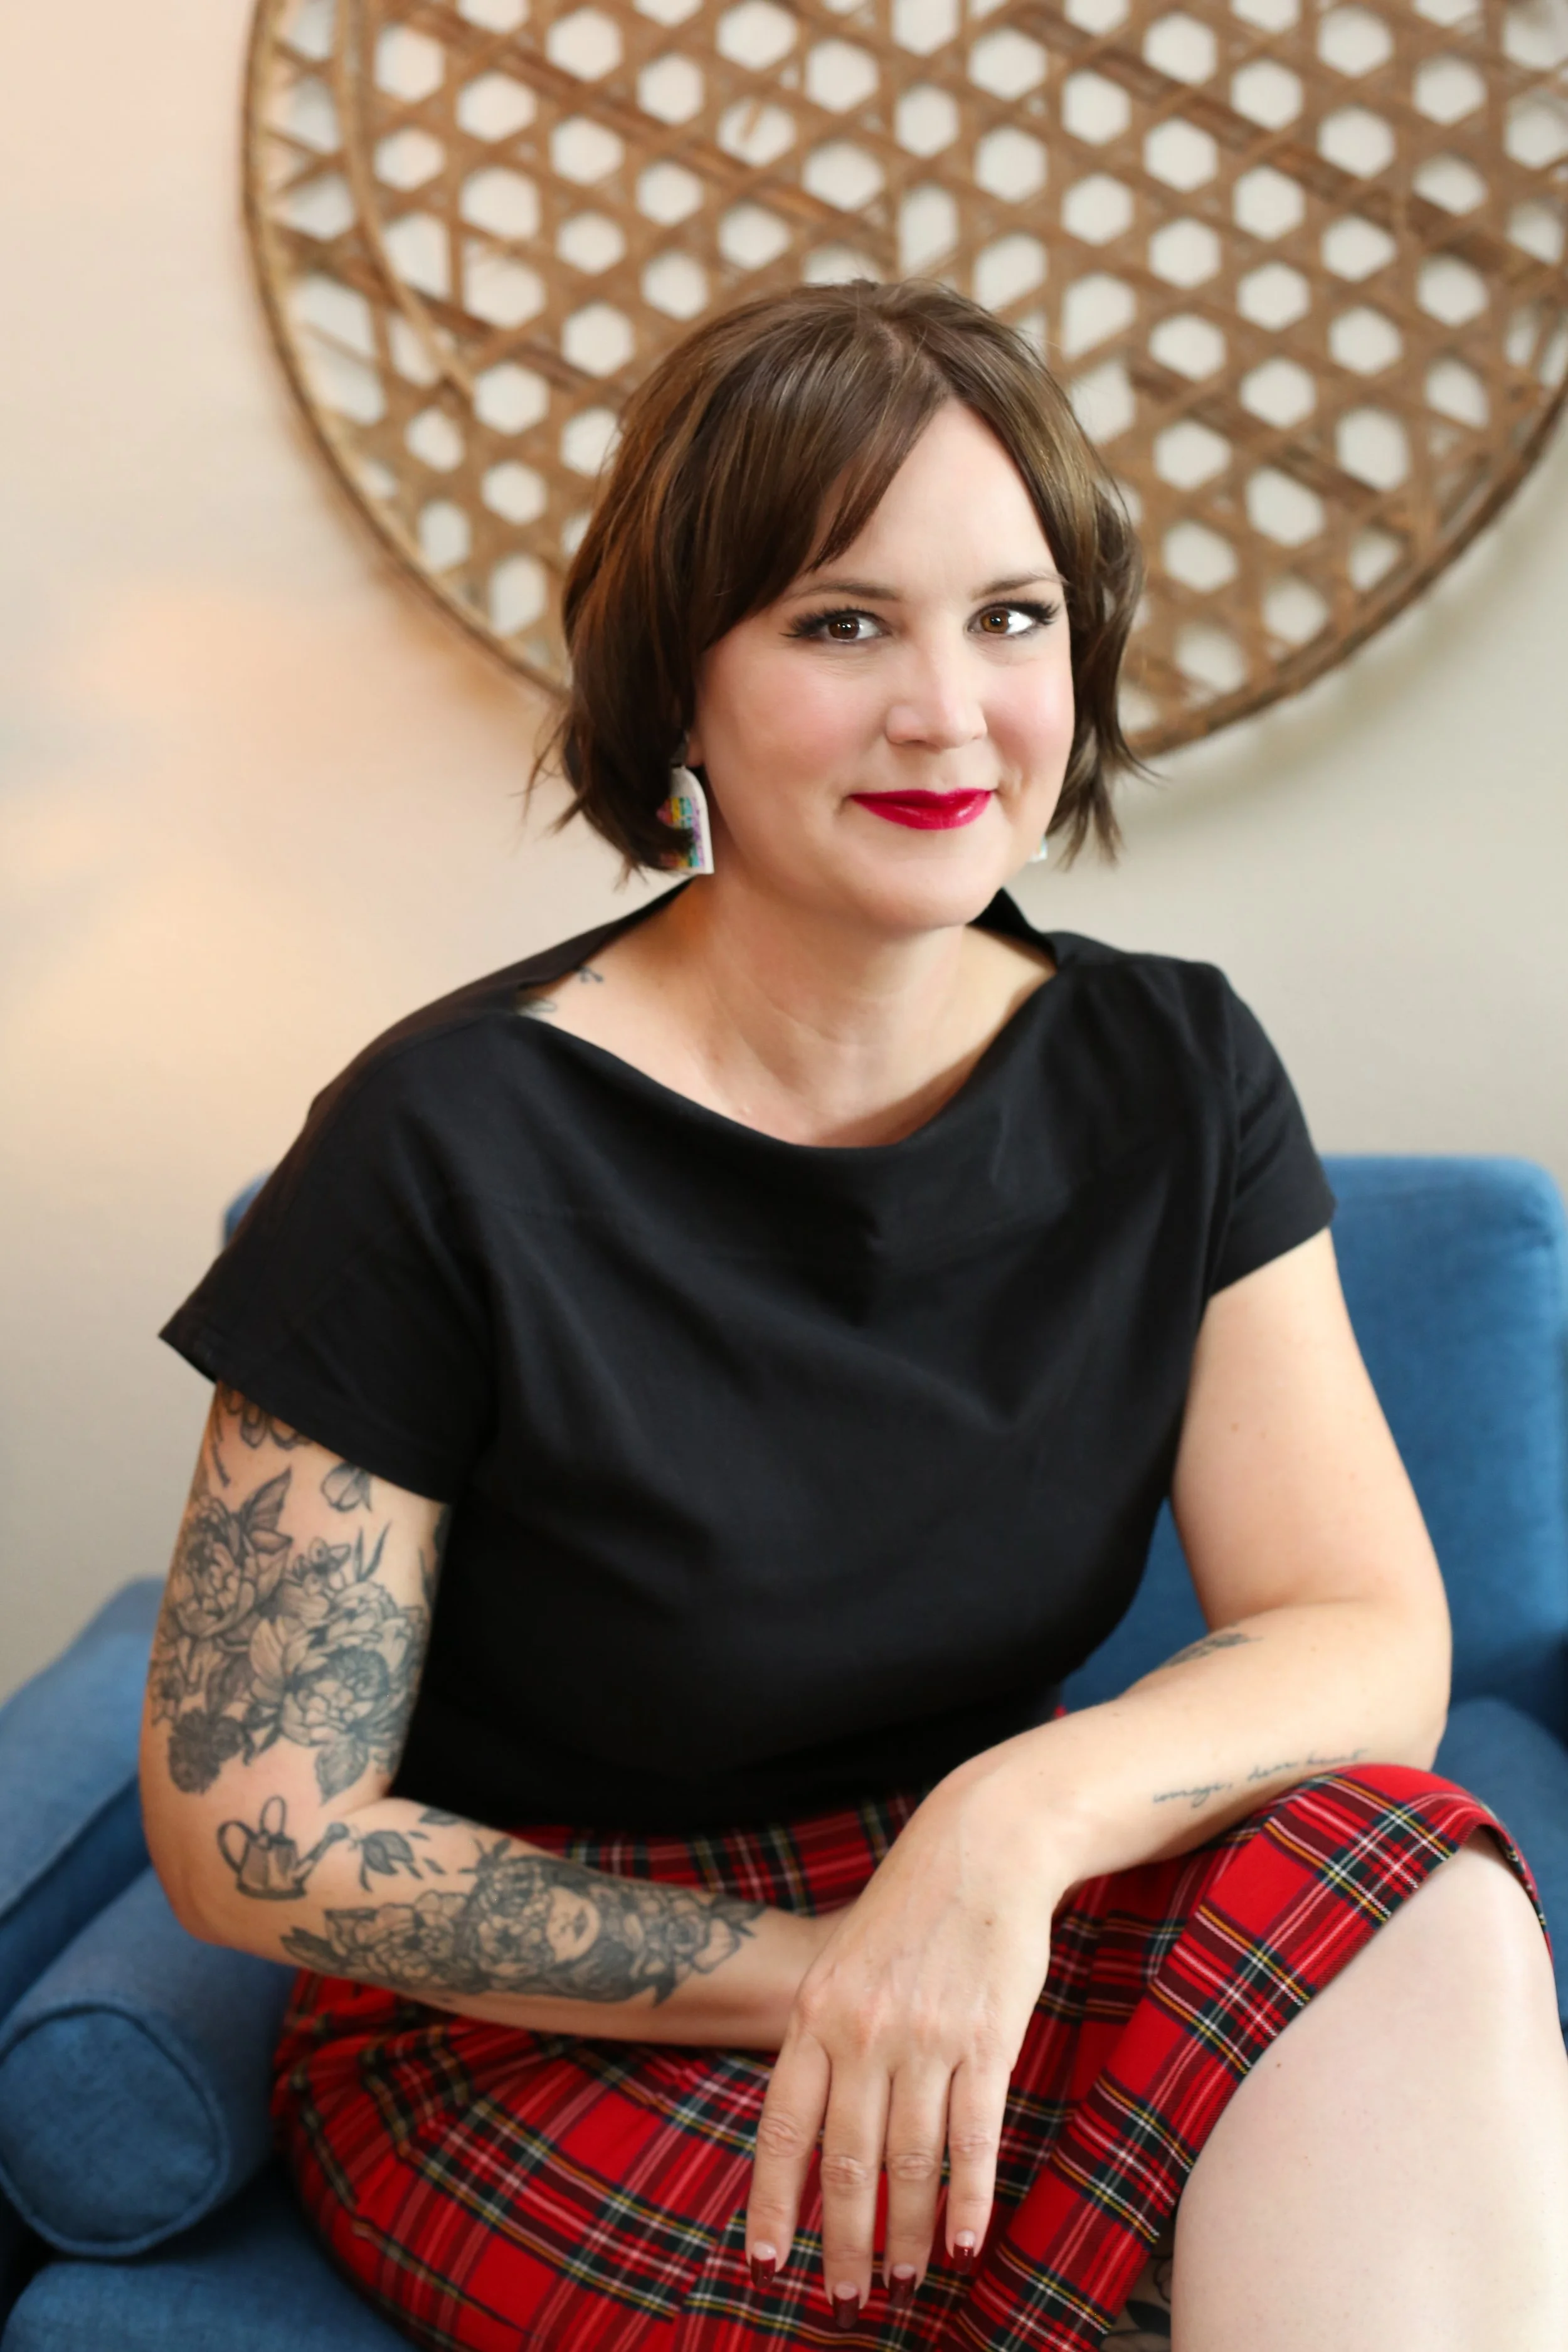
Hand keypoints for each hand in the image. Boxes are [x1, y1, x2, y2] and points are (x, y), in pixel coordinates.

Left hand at [744, 1765, 1067, 2327]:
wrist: (981, 1845)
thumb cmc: (908, 1911)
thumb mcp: (841, 1966)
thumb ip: (823, 2041)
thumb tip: (807, 2130)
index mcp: (815, 2013)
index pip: (783, 2130)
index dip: (773, 2204)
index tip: (765, 2263)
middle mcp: (862, 2031)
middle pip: (846, 2163)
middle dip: (841, 2244)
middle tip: (844, 2300)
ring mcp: (925, 2037)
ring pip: (908, 2164)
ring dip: (904, 2236)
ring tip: (902, 2281)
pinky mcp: (986, 2040)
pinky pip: (972, 2138)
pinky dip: (967, 2200)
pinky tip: (962, 2243)